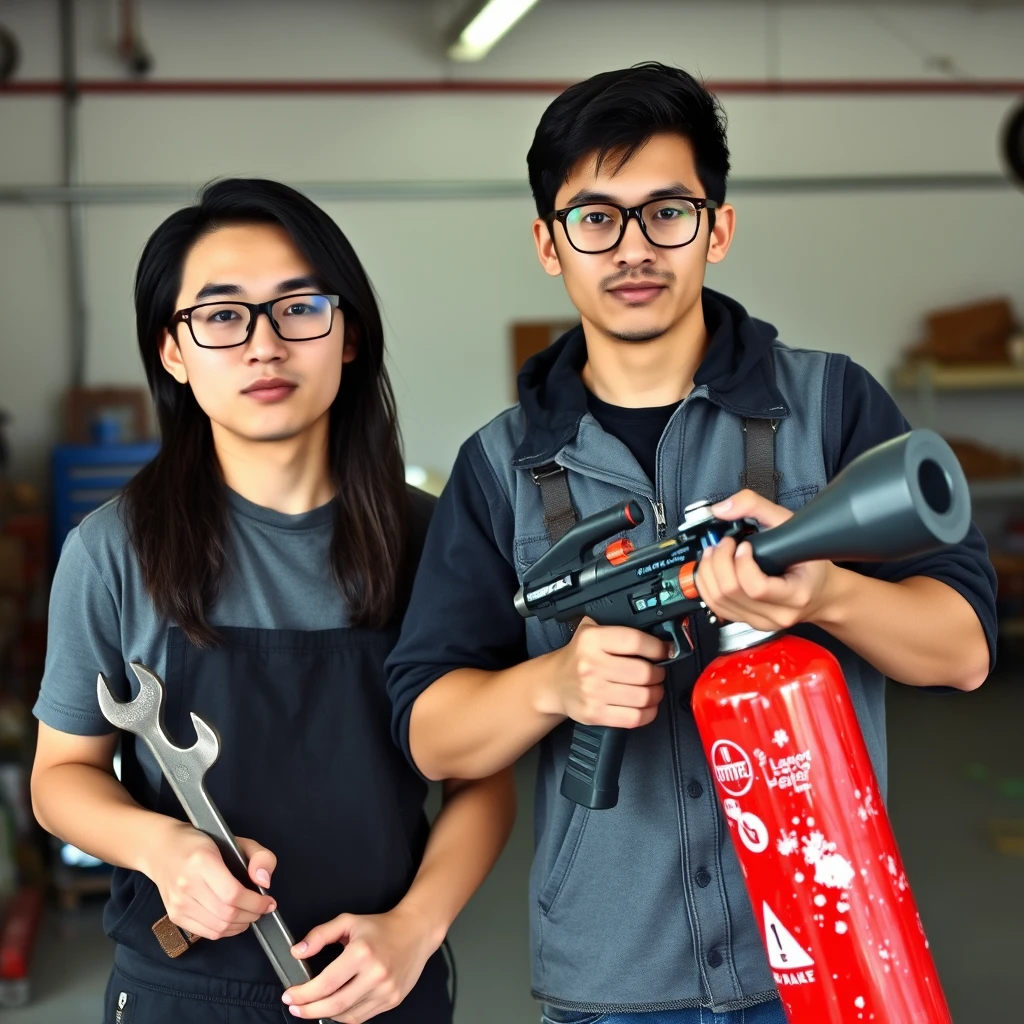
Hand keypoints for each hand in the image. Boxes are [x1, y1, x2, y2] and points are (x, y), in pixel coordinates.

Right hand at [143, 819, 277, 940]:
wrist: (162, 849)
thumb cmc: (202, 843)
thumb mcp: (237, 840)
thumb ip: (259, 856)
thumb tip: (264, 882)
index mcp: (202, 861)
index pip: (233, 894)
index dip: (255, 903)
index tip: (269, 902)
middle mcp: (186, 884)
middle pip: (227, 914)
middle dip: (252, 915)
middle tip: (262, 909)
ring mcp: (178, 903)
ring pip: (217, 927)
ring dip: (240, 925)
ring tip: (250, 915)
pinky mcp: (174, 915)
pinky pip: (206, 933)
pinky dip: (225, 931)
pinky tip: (234, 922)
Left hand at [282, 905, 442, 1021]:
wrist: (416, 932)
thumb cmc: (381, 927)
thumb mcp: (348, 922)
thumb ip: (320, 935)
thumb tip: (297, 952)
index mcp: (362, 952)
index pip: (326, 983)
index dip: (303, 993)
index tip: (289, 995)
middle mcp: (375, 974)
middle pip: (335, 1004)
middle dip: (309, 1009)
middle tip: (295, 1006)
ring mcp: (386, 990)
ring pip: (347, 1015)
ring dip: (325, 1014)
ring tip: (312, 1007)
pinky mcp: (392, 1000)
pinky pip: (362, 1017)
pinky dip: (344, 1016)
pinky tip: (334, 1007)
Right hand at [542, 617, 670, 727]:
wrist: (553, 684)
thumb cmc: (578, 657)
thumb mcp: (591, 631)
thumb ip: (619, 627)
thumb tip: (659, 637)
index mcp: (591, 640)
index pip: (635, 642)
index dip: (658, 647)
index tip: (666, 650)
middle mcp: (591, 665)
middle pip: (644, 672)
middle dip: (659, 673)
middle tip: (658, 671)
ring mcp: (592, 692)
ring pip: (643, 696)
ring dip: (656, 693)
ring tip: (653, 688)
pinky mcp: (595, 714)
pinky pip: (634, 717)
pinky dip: (649, 712)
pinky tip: (647, 705)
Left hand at [697, 489, 834, 631]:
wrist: (821, 593)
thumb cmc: (809, 561)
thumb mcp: (790, 524)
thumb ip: (756, 507)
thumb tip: (720, 510)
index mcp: (796, 594)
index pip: (756, 588)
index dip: (742, 563)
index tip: (743, 545)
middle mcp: (778, 615)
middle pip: (730, 593)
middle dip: (719, 561)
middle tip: (724, 544)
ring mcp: (761, 622)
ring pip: (718, 601)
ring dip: (709, 571)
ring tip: (715, 552)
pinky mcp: (747, 622)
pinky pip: (716, 607)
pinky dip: (707, 584)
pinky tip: (712, 567)